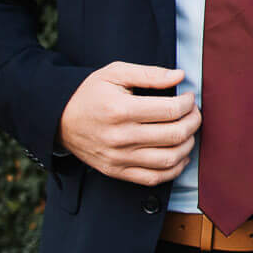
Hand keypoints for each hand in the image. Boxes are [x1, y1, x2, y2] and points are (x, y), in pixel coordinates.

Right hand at [58, 62, 199, 183]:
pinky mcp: (116, 171)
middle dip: (193, 122)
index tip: (188, 97)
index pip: (171, 110)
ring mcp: (118, 158)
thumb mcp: (115, 73)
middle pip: (174, 135)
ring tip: (187, 131)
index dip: (188, 103)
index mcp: (121, 110)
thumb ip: (149, 74)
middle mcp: (121, 137)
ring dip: (188, 145)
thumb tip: (180, 76)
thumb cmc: (89, 93)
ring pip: (169, 159)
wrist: (59, 120)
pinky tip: (179, 155)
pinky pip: (154, 178)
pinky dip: (174, 169)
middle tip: (193, 113)